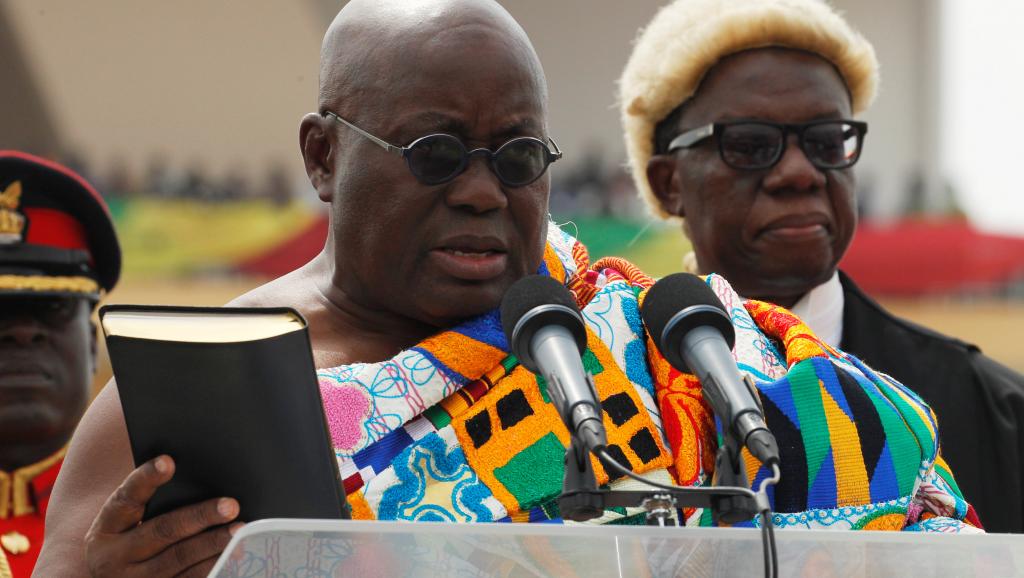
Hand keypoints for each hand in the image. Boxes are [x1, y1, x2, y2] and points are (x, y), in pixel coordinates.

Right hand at [84, 455, 242, 577]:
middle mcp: (114, 556)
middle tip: (231, 505)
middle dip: (199, 516)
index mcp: (107, 527)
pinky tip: (234, 556)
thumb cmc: (130, 541)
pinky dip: (213, 567)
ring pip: (178, 558)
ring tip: (239, 530)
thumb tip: (202, 479)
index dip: (147, 478)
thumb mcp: (126, 525)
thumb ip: (153, 503)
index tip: (169, 461)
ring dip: (212, 544)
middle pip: (163, 530)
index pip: (127, 497)